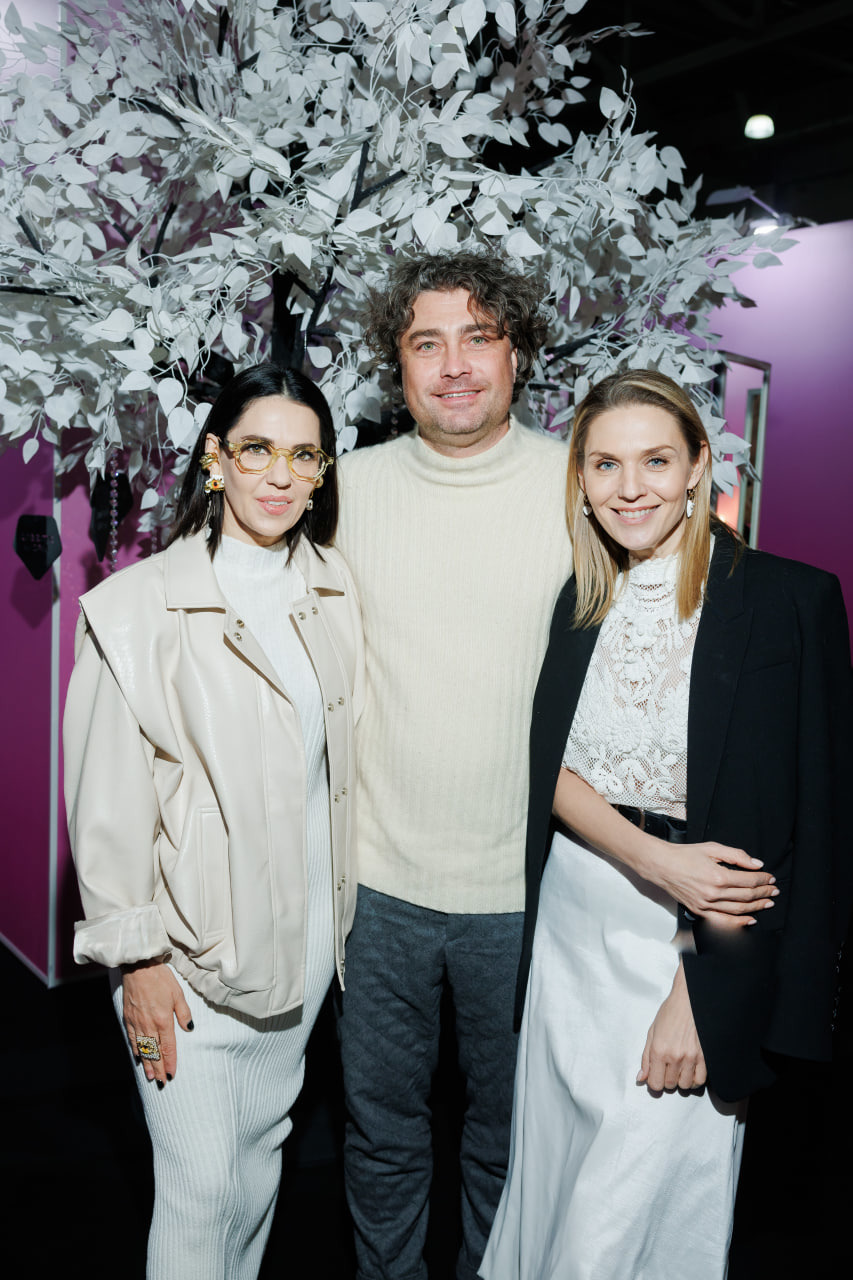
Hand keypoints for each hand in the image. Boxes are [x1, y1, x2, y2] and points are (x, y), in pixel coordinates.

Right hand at [121, 961, 193, 1085]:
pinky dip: (135, 1050)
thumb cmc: (161, 978)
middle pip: (154, 1052)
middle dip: (159, 1068)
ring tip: (151, 1076)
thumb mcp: (178, 993)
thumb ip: (184, 1013)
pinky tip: (138, 1057)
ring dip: (147, 1063)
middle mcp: (149, 1025)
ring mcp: (137, 1022)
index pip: (168, 1047)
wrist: (139, 967)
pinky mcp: (128, 1018)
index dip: (170, 1062)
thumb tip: (189, 1029)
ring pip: (142, 1048)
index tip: (172, 1074)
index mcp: (164, 1020)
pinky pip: (132, 1038)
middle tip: (162, 1083)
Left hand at [638, 962, 705, 1091]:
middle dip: (667, 1080)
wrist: (689, 1001)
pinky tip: (691, 1070)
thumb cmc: (670, 1013)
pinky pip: (700, 1080)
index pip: (655, 1083)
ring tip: (679, 1068)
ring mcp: (691, 1057)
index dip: (654, 1082)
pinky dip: (694, 1079)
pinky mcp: (705, 1057)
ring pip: (685, 1085)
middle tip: (667, 1068)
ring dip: (681, 1080)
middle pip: (670, 1085)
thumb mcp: (652, 1033)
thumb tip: (641, 1077)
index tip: (656, 1076)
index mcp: (659, 1050)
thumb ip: (645, 1058)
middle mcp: (675, 1056)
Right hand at [644, 838, 776, 928]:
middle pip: (747, 896)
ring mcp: (706, 905)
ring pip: (739, 909)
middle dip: (764, 893)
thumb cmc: (684, 855)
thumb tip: (756, 864)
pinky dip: (739, 922)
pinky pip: (724, 921)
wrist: (661, 865)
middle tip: (774, 890)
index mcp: (718, 876)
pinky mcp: (700, 911)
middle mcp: (713, 894)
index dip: (763, 879)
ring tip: (768, 903)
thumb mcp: (712, 848)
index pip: (749, 881)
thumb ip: (736, 855)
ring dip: (756, 907)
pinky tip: (751, 919)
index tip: (770, 877)